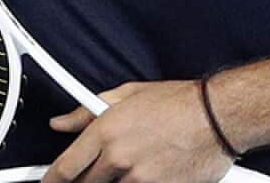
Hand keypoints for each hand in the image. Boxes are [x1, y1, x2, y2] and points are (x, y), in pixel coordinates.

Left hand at [44, 81, 233, 182]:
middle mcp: (118, 157)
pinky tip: (147, 174)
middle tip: (97, 174)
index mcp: (105, 131)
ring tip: (131, 169)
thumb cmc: (179, 102)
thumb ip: (88, 111)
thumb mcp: (129, 95)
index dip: (51, 181)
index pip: (65, 166)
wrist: (217, 117)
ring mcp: (138, 178)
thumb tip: (62, 122)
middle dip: (85, 182)